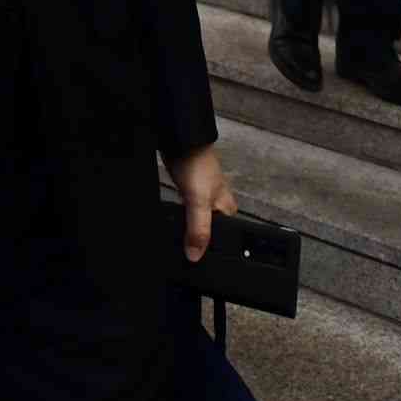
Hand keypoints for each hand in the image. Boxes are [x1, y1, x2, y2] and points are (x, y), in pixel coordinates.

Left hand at [166, 142, 237, 261]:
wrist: (179, 141)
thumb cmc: (196, 163)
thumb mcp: (199, 202)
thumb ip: (199, 230)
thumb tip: (196, 256)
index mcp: (227, 209)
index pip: (224, 239)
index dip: (209, 250)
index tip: (194, 258)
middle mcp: (217, 205)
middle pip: (208, 231)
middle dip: (195, 239)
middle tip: (184, 246)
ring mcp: (202, 197)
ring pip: (195, 222)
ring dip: (186, 227)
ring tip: (177, 233)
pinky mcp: (188, 191)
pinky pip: (185, 212)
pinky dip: (179, 217)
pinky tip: (173, 219)